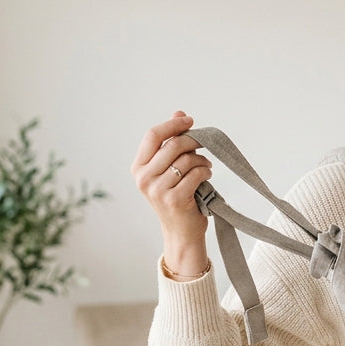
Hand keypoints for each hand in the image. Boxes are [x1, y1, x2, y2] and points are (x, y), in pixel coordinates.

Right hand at [131, 111, 214, 276]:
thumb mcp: (168, 169)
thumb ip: (171, 142)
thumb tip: (179, 113)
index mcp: (138, 168)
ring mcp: (158, 190)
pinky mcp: (175, 199)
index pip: (153, 135)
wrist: (180, 232)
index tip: (189, 120)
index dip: (173, 124)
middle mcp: (144, 179)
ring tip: (205, 166)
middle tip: (204, 145)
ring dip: (201, 159)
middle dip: (193, 141)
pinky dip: (206, 171)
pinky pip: (196, 174)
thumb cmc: (176, 197)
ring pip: (187, 159)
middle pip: (173, 145)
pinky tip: (206, 176)